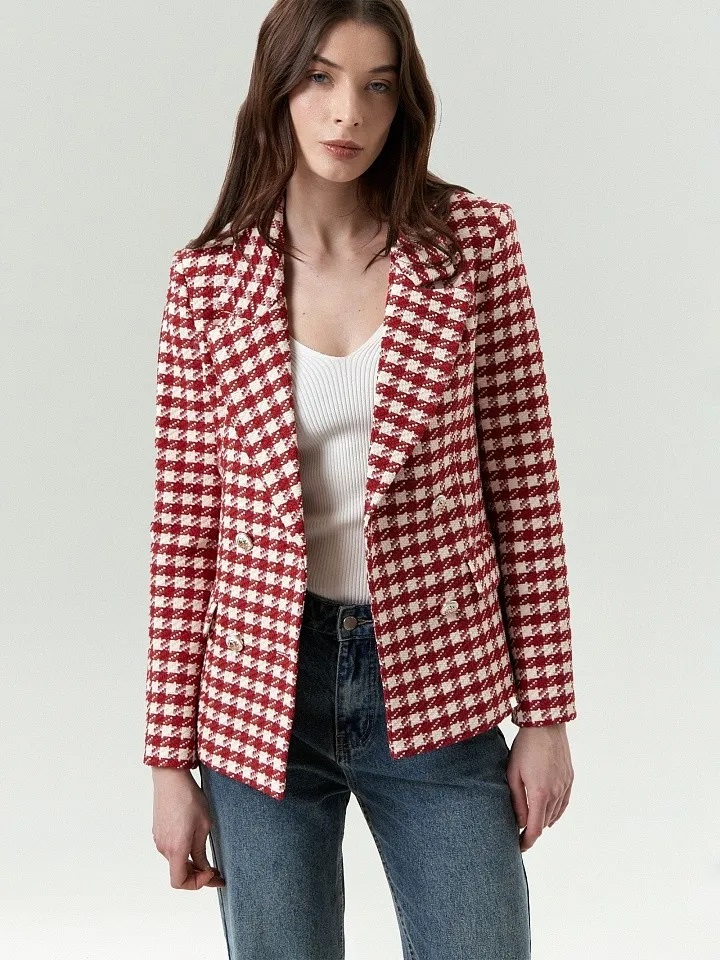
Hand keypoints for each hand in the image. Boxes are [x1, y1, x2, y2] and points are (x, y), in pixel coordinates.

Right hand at [151, 768, 225, 889]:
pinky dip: (183, 852)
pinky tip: (194, 841)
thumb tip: (204, 869)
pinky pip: (171, 849)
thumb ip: (201, 851)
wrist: (171, 779)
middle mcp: (164, 848)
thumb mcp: (204, 825)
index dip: (196, 883)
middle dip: (198, 874)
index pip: (179, 882)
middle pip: (179, 872)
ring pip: (176, 860)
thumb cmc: (189, 798)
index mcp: (176, 848)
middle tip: (216, 871)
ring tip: (207, 854)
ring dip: (190, 862)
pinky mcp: (158, 832)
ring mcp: (159, 839)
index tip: (211, 873)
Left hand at [506, 723, 573, 851]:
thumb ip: (517, 800)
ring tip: (531, 824)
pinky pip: (564, 803)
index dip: (527, 841)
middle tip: (519, 833)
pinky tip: (549, 814)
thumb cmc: (525, 747)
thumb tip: (520, 822)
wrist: (546, 725)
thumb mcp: (513, 773)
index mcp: (540, 793)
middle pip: (544, 822)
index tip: (519, 847)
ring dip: (543, 821)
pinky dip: (556, 812)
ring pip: (555, 814)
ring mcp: (565, 786)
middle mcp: (556, 793)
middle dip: (532, 830)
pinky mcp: (569, 779)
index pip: (535, 828)